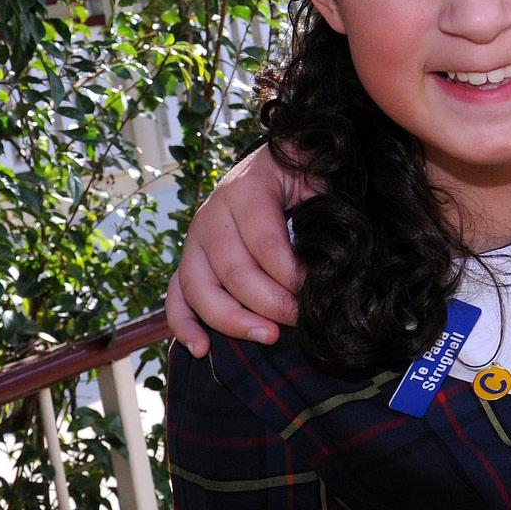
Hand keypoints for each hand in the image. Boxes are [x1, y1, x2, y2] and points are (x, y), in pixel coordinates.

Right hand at [166, 146, 310, 355]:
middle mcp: (213, 215)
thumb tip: (334, 255)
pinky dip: (183, 325)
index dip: (290, 275)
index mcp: (247, 191)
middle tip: (299, 320)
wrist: (271, 162)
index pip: (265, 244)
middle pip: (233, 272)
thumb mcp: (315, 178)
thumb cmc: (300, 175)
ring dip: (233, 320)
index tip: (315, 295)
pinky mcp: (188, 260)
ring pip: (200, 289)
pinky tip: (202, 348)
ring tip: (267, 337)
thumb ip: (322, 208)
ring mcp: (195, 239)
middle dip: (269, 304)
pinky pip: (175, 296)